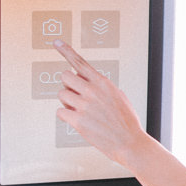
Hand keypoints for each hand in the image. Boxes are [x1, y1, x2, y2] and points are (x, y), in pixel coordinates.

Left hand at [53, 39, 143, 167]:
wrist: (130, 143)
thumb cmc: (125, 121)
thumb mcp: (118, 96)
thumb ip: (100, 86)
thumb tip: (83, 79)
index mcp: (102, 82)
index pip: (80, 62)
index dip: (66, 51)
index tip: (56, 42)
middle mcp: (92, 91)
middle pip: (65, 76)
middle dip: (68, 85)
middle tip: (76, 96)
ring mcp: (84, 105)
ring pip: (61, 94)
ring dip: (67, 102)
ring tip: (81, 111)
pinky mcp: (78, 121)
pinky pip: (60, 112)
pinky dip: (66, 116)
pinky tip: (78, 121)